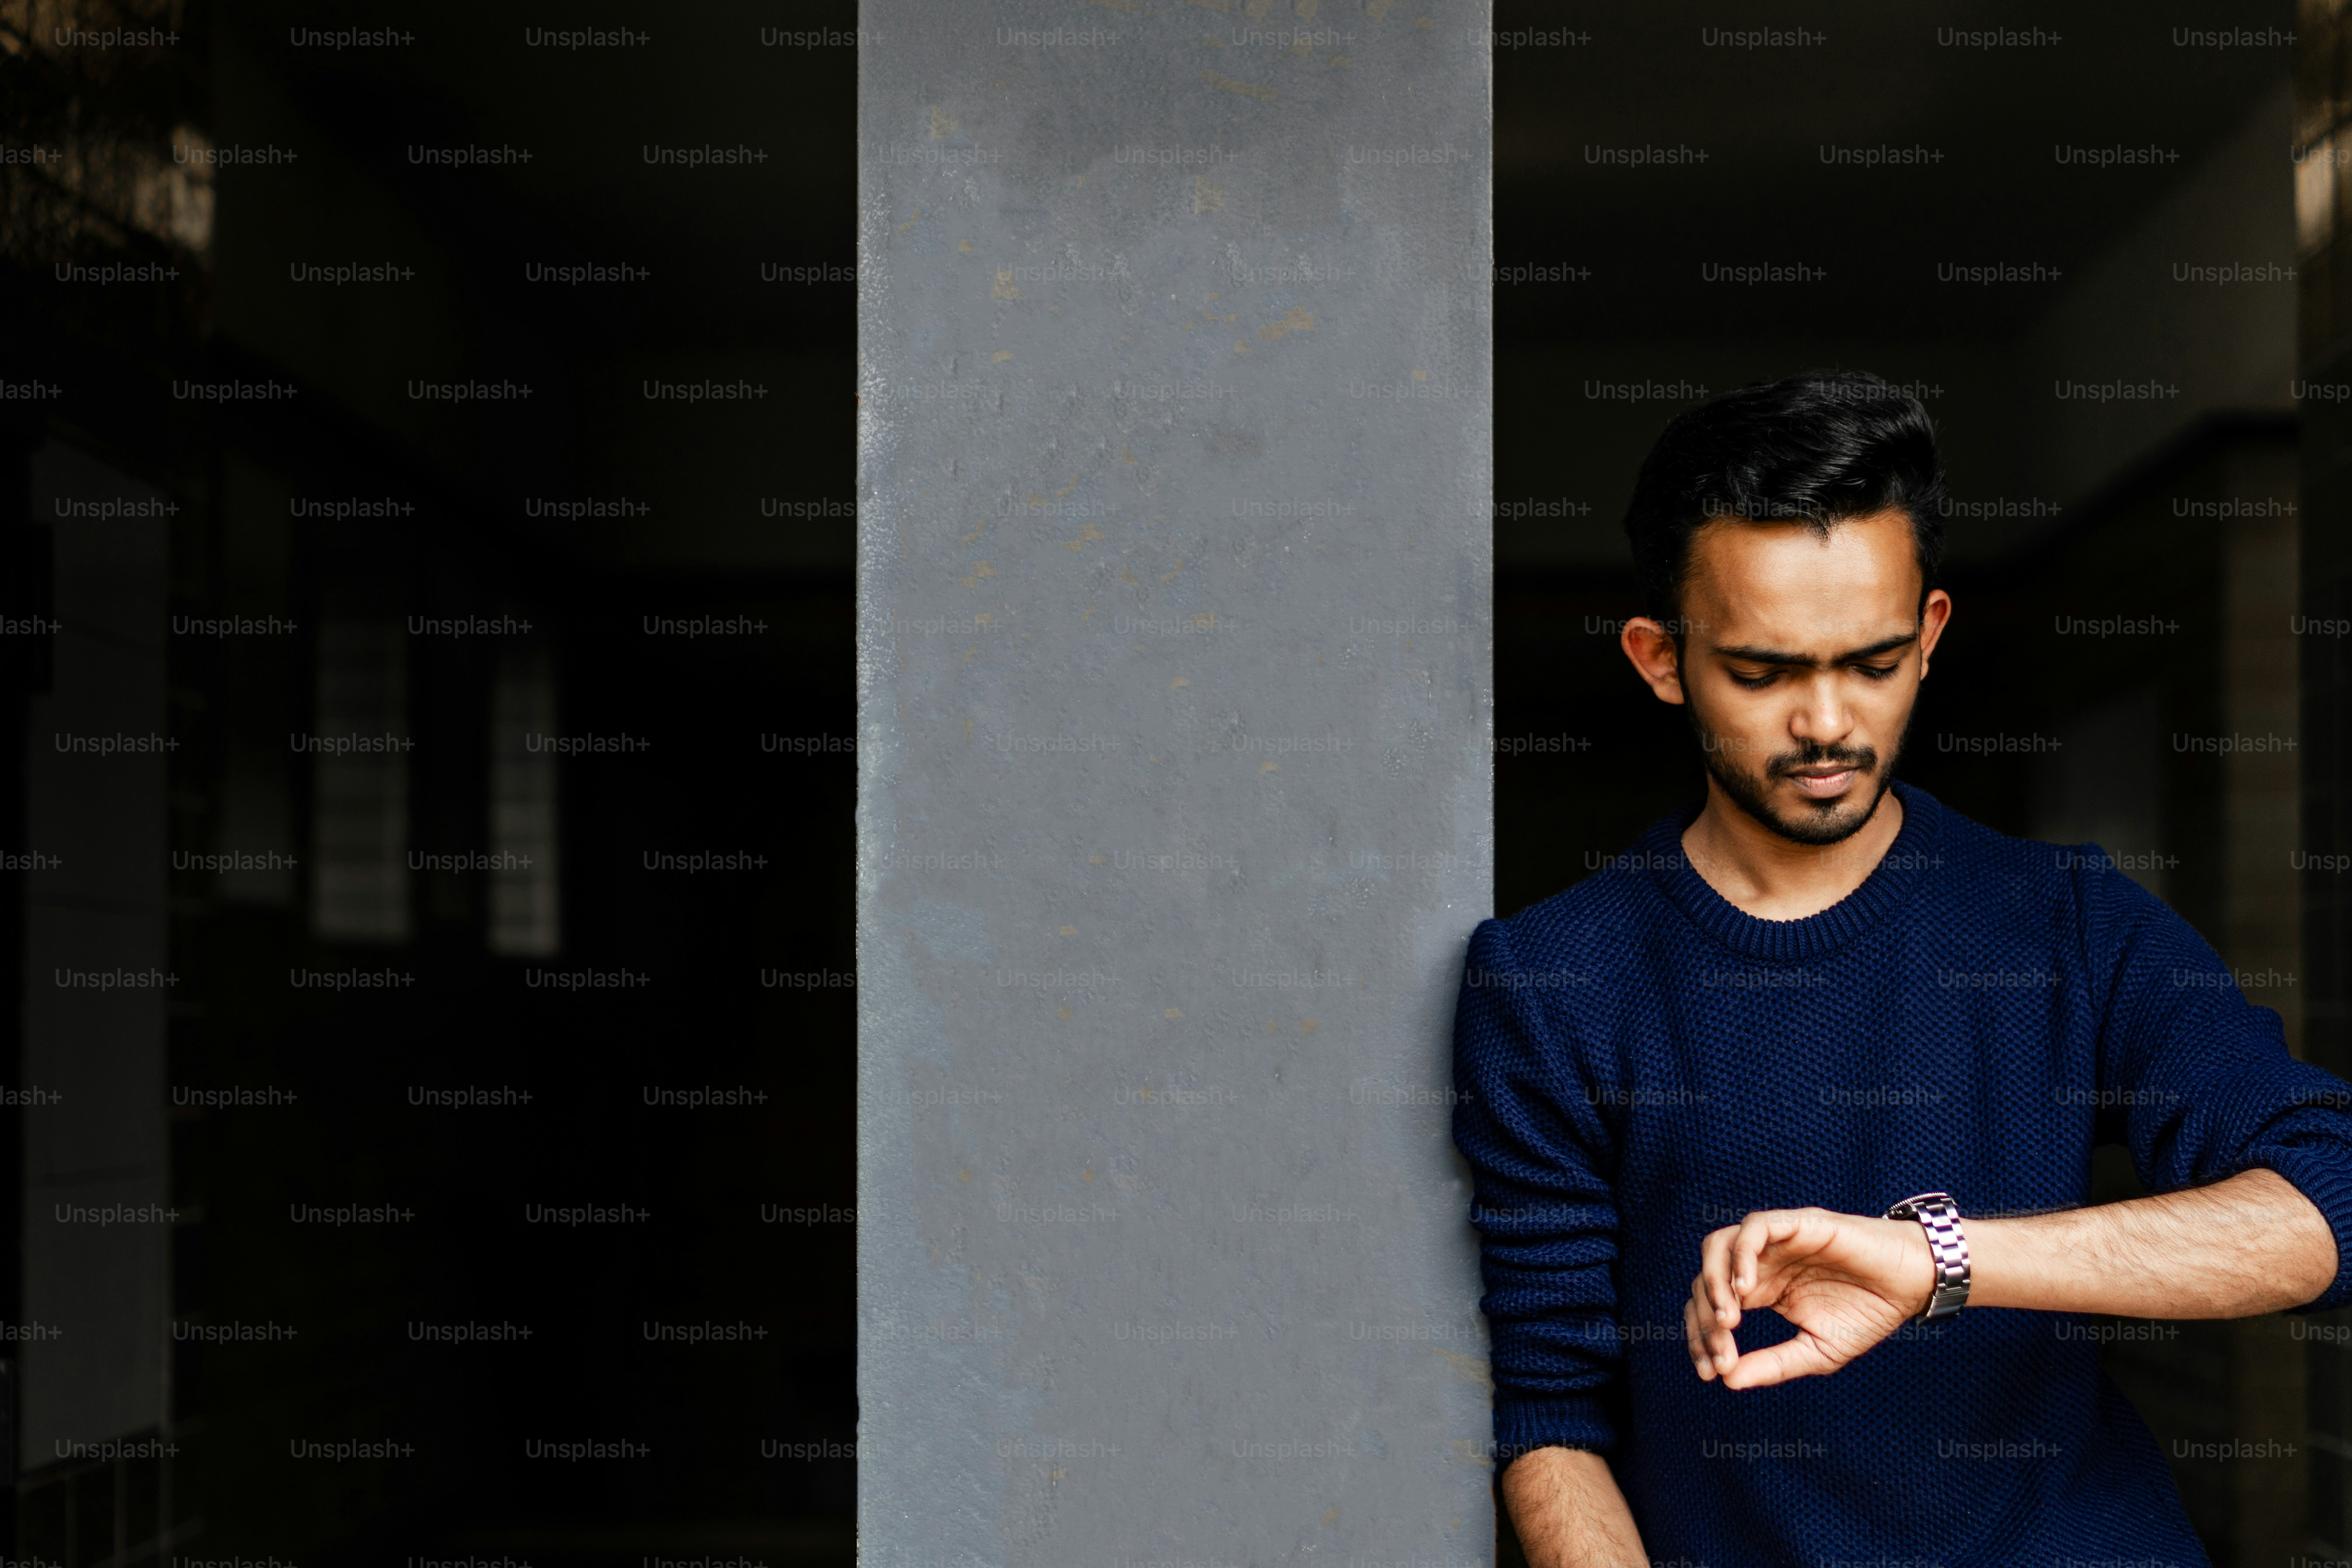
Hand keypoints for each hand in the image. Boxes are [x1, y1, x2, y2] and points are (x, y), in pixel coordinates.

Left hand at [1684, 1207, 1933, 1389]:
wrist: (1912, 1286)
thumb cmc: (1868, 1313)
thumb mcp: (1817, 1351)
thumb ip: (1774, 1364)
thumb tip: (1728, 1382)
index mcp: (1761, 1290)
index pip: (1710, 1306)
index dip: (1701, 1337)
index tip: (1711, 1372)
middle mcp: (1761, 1262)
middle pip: (1705, 1278)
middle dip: (1704, 1319)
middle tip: (1721, 1354)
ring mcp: (1776, 1241)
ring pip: (1720, 1246)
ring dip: (1714, 1283)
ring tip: (1728, 1320)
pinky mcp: (1798, 1223)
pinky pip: (1755, 1227)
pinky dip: (1742, 1254)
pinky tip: (1746, 1289)